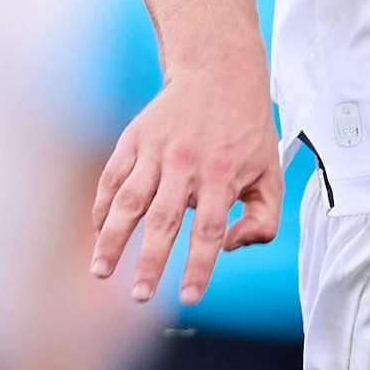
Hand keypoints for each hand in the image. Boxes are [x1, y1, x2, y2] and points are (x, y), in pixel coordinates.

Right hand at [89, 59, 282, 307]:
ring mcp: (156, 150)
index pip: (208, 230)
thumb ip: (262, 220)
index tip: (188, 297)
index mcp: (221, 175)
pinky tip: (97, 233)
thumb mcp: (271, 174)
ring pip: (129, 200)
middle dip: (149, 261)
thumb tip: (230, 248)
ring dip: (112, 238)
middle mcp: (186, 164)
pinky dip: (102, 206)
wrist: (219, 71)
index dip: (198, 266)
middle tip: (138, 296)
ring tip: (100, 271)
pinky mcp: (134, 138)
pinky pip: (112, 177)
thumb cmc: (248, 131)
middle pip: (163, 220)